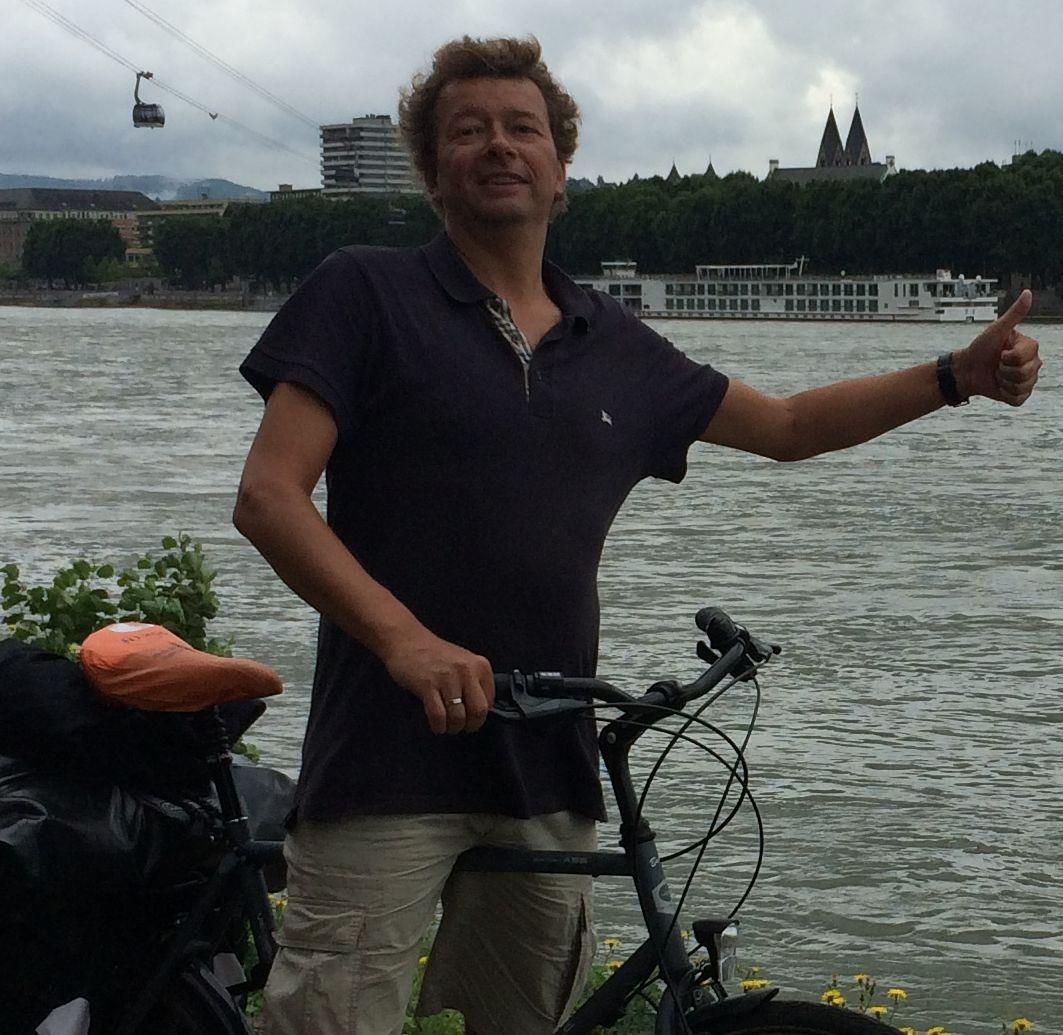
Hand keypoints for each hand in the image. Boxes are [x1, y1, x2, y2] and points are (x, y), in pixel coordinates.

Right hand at [380, 628, 494, 734]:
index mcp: (480, 665)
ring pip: (458, 717)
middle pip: (478, 711)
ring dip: (452, 727)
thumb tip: (478, 712)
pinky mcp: (428, 685)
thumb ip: (474, 682)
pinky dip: (438, 726)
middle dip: (470, 725)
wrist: (407, 640)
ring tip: (446, 725)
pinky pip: (438, 716)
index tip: (469, 717)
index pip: (490, 701)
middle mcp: (467, 670)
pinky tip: (436, 725)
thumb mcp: (463, 662)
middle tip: (461, 727)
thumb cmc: (435, 655)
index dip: (479, 715)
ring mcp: (447, 677)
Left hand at [954, 289, 1041, 404]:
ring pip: (1023, 386)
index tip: (1000, 352)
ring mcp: (1027, 380)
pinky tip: (999, 386)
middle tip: (996, 365)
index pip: (1025, 356)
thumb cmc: (980, 348)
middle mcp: (1033, 363)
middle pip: (1026, 373)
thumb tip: (1028, 293)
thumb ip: (1014, 314)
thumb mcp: (997, 330)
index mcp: (1030, 348)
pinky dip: (1005, 394)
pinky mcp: (1019, 395)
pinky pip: (1018, 399)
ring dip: (1004, 382)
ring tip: (997, 374)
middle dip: (1005, 370)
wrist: (967, 369)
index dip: (1008, 357)